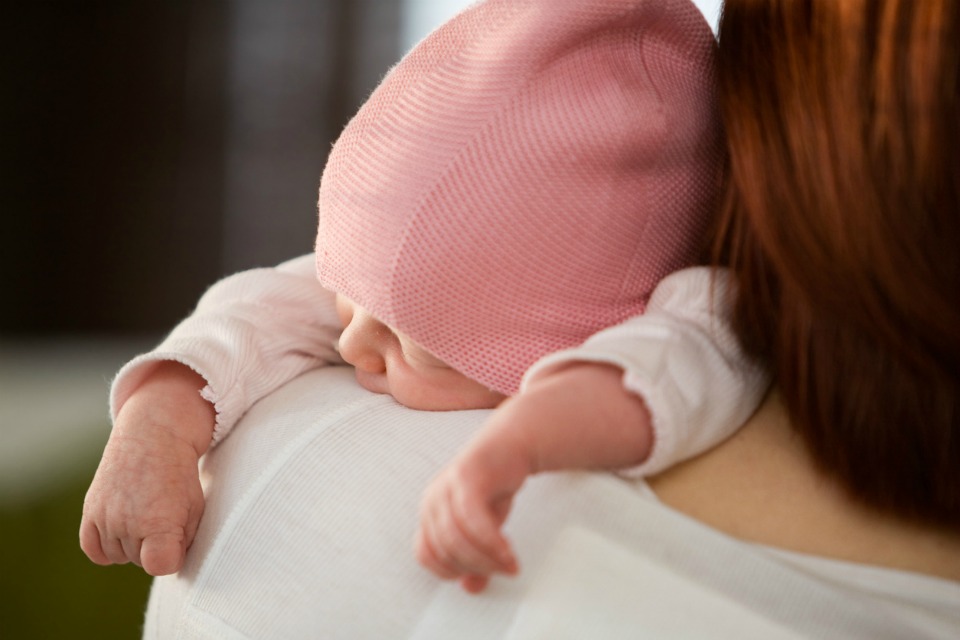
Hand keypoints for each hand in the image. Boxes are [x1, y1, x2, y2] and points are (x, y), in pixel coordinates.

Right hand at [80, 362, 214, 575]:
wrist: (155, 435)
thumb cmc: (181, 474)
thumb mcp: (195, 507)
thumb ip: (183, 540)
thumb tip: (167, 564)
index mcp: (159, 523)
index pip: (160, 566)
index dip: (172, 557)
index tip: (177, 539)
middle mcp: (128, 523)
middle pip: (141, 561)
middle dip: (154, 544)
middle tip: (163, 514)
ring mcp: (106, 517)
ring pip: (119, 555)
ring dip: (132, 543)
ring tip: (145, 513)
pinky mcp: (90, 510)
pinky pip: (93, 549)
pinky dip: (106, 546)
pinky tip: (122, 530)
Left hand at [414, 418, 529, 593]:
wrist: (512, 444)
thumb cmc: (495, 487)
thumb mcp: (484, 527)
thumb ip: (475, 555)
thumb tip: (469, 588)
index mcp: (429, 512)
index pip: (425, 555)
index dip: (449, 571)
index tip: (478, 574)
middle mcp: (432, 500)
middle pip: (445, 549)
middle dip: (476, 566)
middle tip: (504, 571)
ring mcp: (447, 487)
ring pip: (458, 538)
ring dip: (487, 558)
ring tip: (510, 565)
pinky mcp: (467, 478)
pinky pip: (474, 521)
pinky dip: (492, 543)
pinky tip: (509, 554)